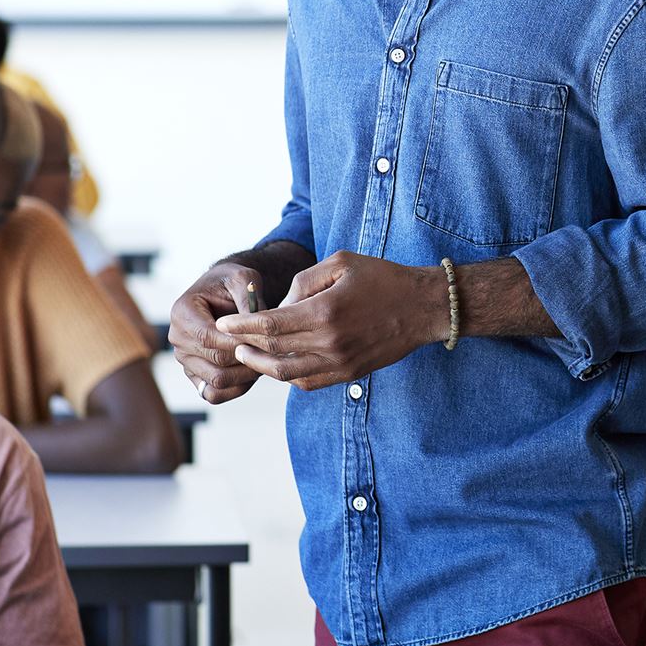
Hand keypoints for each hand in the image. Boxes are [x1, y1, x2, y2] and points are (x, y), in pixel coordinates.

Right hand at [169, 262, 263, 403]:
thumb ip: (250, 299)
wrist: (225, 293)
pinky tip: (253, 372)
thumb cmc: (234, 283)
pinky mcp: (194, 375)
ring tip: (266, 359)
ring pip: (217, 381)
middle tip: (275, 352)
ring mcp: (184, 359)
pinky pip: (214, 394)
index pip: (209, 337)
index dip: (241, 342)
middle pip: (216, 362)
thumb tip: (258, 325)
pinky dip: (236, 389)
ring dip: (246, 375)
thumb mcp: (244, 279)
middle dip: (249, 358)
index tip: (269, 340)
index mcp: (182, 312)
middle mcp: (177, 338)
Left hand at [216, 251, 445, 391]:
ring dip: (261, 365)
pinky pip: (308, 383)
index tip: (222, 324)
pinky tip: (277, 365)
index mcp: (326, 312)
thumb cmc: (382, 278)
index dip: (241, 326)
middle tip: (229, 339)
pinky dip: (287, 376)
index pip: (270, 324)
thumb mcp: (341, 263)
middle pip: (274, 350)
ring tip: (246, 354)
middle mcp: (330, 342)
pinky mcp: (349, 374)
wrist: (423, 308)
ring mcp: (340, 362)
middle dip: (246, 344)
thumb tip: (279, 306)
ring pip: (287, 373)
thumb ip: (303, 282)